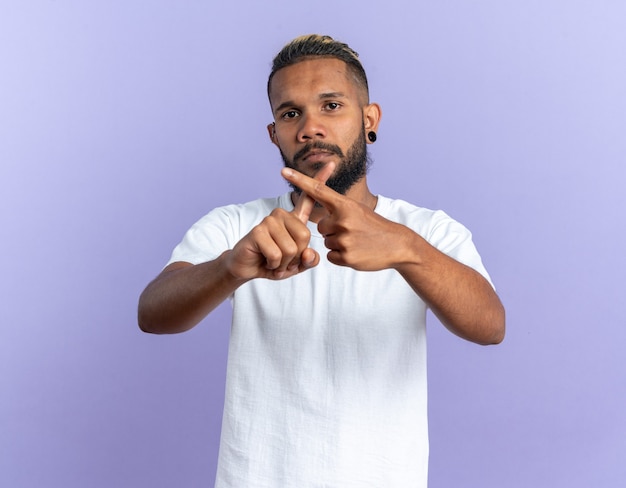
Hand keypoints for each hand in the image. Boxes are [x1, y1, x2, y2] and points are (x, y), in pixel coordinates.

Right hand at [225, 164, 335, 280]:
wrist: (248, 268)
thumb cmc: (273, 263)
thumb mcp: (297, 264)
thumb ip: (309, 260)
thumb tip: (309, 253)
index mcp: (294, 219)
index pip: (309, 198)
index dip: (319, 181)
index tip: (331, 164)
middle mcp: (282, 215)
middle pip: (305, 236)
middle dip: (296, 257)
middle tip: (283, 260)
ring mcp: (269, 220)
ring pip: (291, 248)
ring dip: (284, 263)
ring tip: (273, 261)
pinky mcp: (258, 231)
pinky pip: (277, 254)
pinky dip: (274, 265)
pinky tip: (266, 261)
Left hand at [281, 167, 410, 270]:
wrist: (397, 244)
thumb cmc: (374, 225)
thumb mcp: (357, 209)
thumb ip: (337, 208)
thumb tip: (318, 210)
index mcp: (345, 205)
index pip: (317, 190)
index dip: (299, 180)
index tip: (283, 171)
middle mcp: (343, 220)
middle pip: (321, 226)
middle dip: (333, 230)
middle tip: (353, 231)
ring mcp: (345, 239)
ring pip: (326, 242)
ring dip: (338, 243)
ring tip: (357, 241)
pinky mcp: (347, 257)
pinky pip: (331, 256)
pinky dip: (340, 256)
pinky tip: (356, 252)